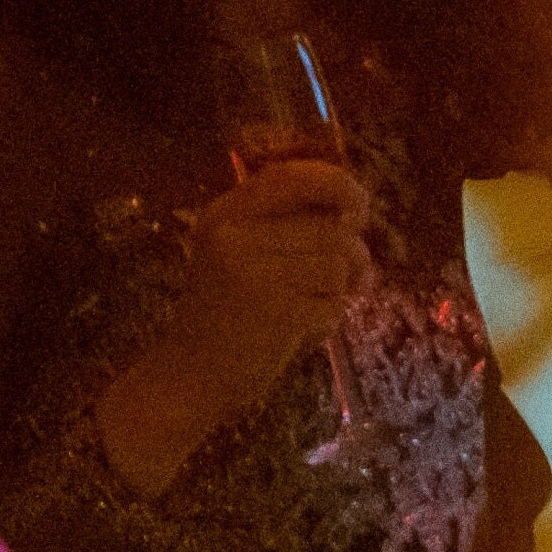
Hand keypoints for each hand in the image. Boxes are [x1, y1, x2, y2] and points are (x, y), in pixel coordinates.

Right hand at [168, 156, 370, 390]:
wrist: (193, 375)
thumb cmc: (228, 312)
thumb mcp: (238, 252)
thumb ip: (284, 223)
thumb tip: (354, 204)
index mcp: (223, 214)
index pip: (290, 175)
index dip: (335, 183)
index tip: (359, 205)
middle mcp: (233, 236)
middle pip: (329, 226)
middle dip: (354, 252)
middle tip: (355, 274)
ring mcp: (252, 273)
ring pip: (337, 262)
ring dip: (344, 286)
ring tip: (324, 300)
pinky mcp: (275, 312)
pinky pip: (333, 300)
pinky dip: (331, 315)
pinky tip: (307, 325)